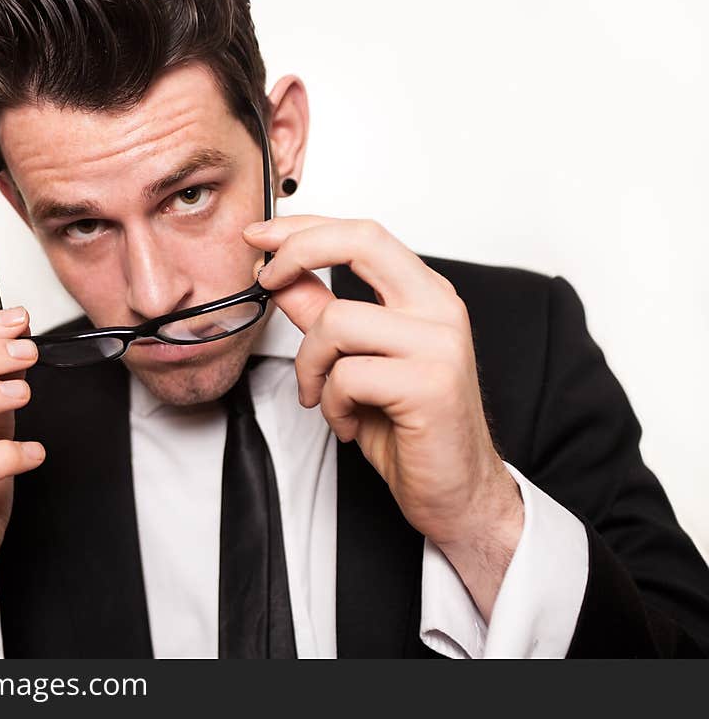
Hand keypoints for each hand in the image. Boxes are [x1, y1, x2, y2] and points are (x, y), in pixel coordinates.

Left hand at [243, 216, 523, 619]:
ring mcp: (439, 343)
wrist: (457, 489)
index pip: (362, 234)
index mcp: (424, 295)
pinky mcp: (430, 384)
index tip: (261, 235)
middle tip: (266, 279)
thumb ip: (322, 312)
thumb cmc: (411, 427)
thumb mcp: (355, 360)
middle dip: (297, 251)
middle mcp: (438, 308)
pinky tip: (349, 422)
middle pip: (361, 242)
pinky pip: (346, 376)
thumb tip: (283, 277)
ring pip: (336, 322)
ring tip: (322, 397)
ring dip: (310, 367)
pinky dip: (331, 404)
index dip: (304, 228)